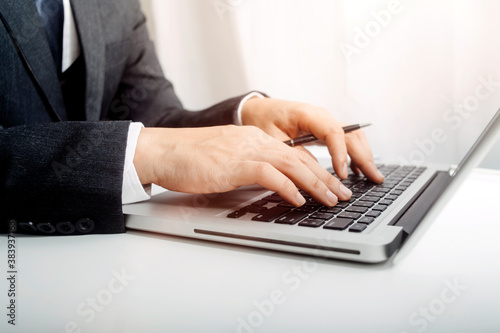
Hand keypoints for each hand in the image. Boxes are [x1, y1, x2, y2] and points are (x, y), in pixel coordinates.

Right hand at [133, 126, 352, 206]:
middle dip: (325, 178)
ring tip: (331, 199)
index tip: (330, 184)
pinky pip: (270, 175)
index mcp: (253, 138)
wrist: (162, 151)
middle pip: (300, 158)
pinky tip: (299, 200)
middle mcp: (255, 141)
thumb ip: (248, 167)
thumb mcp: (225, 159)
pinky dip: (288, 187)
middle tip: (342, 194)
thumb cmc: (189, 158)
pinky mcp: (235, 164)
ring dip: (315, 184)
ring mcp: (245, 150)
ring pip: (292, 165)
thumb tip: (268, 184)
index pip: (293, 154)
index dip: (316, 170)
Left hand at [241, 97, 384, 182]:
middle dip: (364, 157)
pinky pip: (346, 140)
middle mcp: (321, 116)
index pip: (333, 132)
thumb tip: (313, 172)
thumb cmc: (262, 121)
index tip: (342, 175)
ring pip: (353, 137)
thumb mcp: (271, 139)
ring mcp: (325, 122)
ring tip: (373, 177)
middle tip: (374, 179)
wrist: (259, 110)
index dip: (340, 154)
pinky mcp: (325, 130)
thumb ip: (292, 153)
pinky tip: (359, 171)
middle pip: (350, 134)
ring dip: (365, 156)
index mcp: (306, 113)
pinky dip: (356, 154)